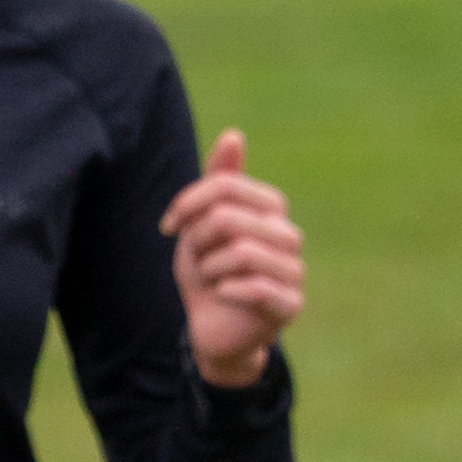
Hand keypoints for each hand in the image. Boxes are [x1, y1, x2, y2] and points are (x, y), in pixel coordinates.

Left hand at [162, 131, 304, 387]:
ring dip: (210, 268)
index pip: (226, 186)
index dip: (188, 202)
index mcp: (270, 210)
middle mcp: (288, 235)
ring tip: (211, 279)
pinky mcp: (291, 305)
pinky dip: (227, 290)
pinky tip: (222, 295)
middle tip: (196, 261)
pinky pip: (258, 287)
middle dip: (198, 240)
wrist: (212, 328)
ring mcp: (294, 271)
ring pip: (242, 252)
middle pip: (228, 217)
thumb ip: (217, 182)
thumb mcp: (201, 224)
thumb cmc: (208, 271)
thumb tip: (234, 134)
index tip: (168, 226)